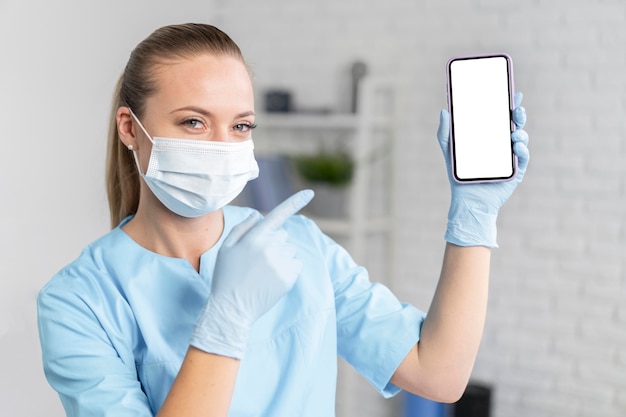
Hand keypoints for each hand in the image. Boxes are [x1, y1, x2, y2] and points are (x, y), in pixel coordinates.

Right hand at [190, 189, 313, 358]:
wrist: (231, 309)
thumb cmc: (226, 277)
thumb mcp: (226, 249)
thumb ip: (242, 229)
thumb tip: (258, 216)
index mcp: (254, 238)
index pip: (277, 215)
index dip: (295, 202)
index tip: (310, 192)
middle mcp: (270, 248)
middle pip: (283, 236)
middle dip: (274, 243)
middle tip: (257, 261)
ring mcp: (281, 263)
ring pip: (291, 250)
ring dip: (282, 257)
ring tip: (263, 272)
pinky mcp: (289, 277)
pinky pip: (297, 264)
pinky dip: (289, 268)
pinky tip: (272, 279)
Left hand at [436, 92, 529, 247]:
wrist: (468, 200)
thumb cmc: (459, 174)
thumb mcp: (450, 150)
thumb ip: (445, 132)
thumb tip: (444, 111)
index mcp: (490, 136)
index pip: (502, 116)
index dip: (509, 104)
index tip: (514, 92)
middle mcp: (503, 144)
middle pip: (515, 124)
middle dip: (519, 114)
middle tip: (516, 109)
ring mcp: (511, 156)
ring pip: (522, 138)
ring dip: (520, 132)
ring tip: (514, 133)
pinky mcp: (516, 170)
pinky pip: (523, 157)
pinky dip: (522, 150)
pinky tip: (516, 146)